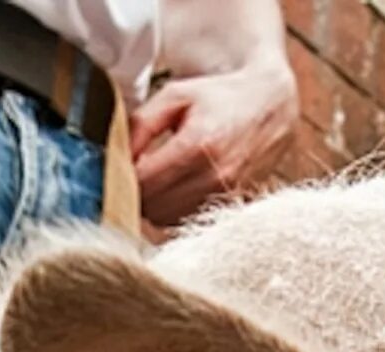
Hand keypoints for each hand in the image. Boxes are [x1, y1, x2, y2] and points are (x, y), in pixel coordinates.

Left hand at [129, 57, 298, 225]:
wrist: (272, 107)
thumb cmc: (220, 98)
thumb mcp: (175, 96)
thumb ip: (140, 125)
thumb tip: (113, 158)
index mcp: (198, 145)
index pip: (141, 183)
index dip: (122, 176)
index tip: (121, 164)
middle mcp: (214, 177)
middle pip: (150, 207)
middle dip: (136, 191)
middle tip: (139, 169)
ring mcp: (225, 197)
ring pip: (165, 220)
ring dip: (154, 203)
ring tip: (161, 175)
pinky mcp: (231, 208)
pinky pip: (185, 222)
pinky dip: (173, 210)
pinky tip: (178, 186)